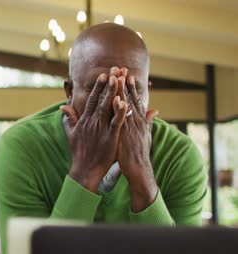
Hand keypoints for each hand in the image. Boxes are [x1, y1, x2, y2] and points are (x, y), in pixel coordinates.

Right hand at [61, 71, 127, 191]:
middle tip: (114, 70)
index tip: (104, 75)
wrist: (84, 169)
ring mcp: (100, 129)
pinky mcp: (109, 138)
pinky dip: (120, 112)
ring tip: (119, 79)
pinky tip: (125, 102)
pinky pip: (116, 123)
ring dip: (114, 92)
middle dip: (108, 84)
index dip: (98, 87)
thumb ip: (69, 118)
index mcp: (84, 120)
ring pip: (108, 107)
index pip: (91, 99)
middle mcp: (92, 122)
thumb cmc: (79, 152)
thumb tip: (63, 106)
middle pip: (101, 99)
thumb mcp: (71, 133)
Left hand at [118, 75, 158, 211]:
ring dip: (121, 91)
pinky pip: (121, 120)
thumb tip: (154, 110)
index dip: (130, 86)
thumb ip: (148, 121)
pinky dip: (119, 110)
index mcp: (138, 120)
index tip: (126, 73)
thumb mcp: (145, 134)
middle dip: (124, 83)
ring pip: (125, 106)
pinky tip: (115, 100)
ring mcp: (130, 127)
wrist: (138, 169)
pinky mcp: (124, 135)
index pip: (133, 99)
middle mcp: (135, 121)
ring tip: (118, 77)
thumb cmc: (139, 153)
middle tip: (120, 67)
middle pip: (128, 98)